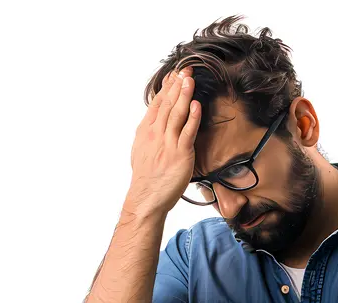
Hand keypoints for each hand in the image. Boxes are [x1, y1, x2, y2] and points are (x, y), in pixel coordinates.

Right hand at [127, 66, 200, 215]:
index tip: (174, 75)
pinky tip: (196, 105)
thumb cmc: (146, 177)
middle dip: (177, 85)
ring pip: (176, 114)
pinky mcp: (180, 154)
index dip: (166, 88)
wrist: (147, 197)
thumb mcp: (141, 150)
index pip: (157, 103)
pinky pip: (187, 132)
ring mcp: (167, 143)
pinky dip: (192, 117)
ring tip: (190, 80)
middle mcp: (155, 134)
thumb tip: (154, 122)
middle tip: (185, 69)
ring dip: (184, 95)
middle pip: (167, 104)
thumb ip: (148, 134)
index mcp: (145, 131)